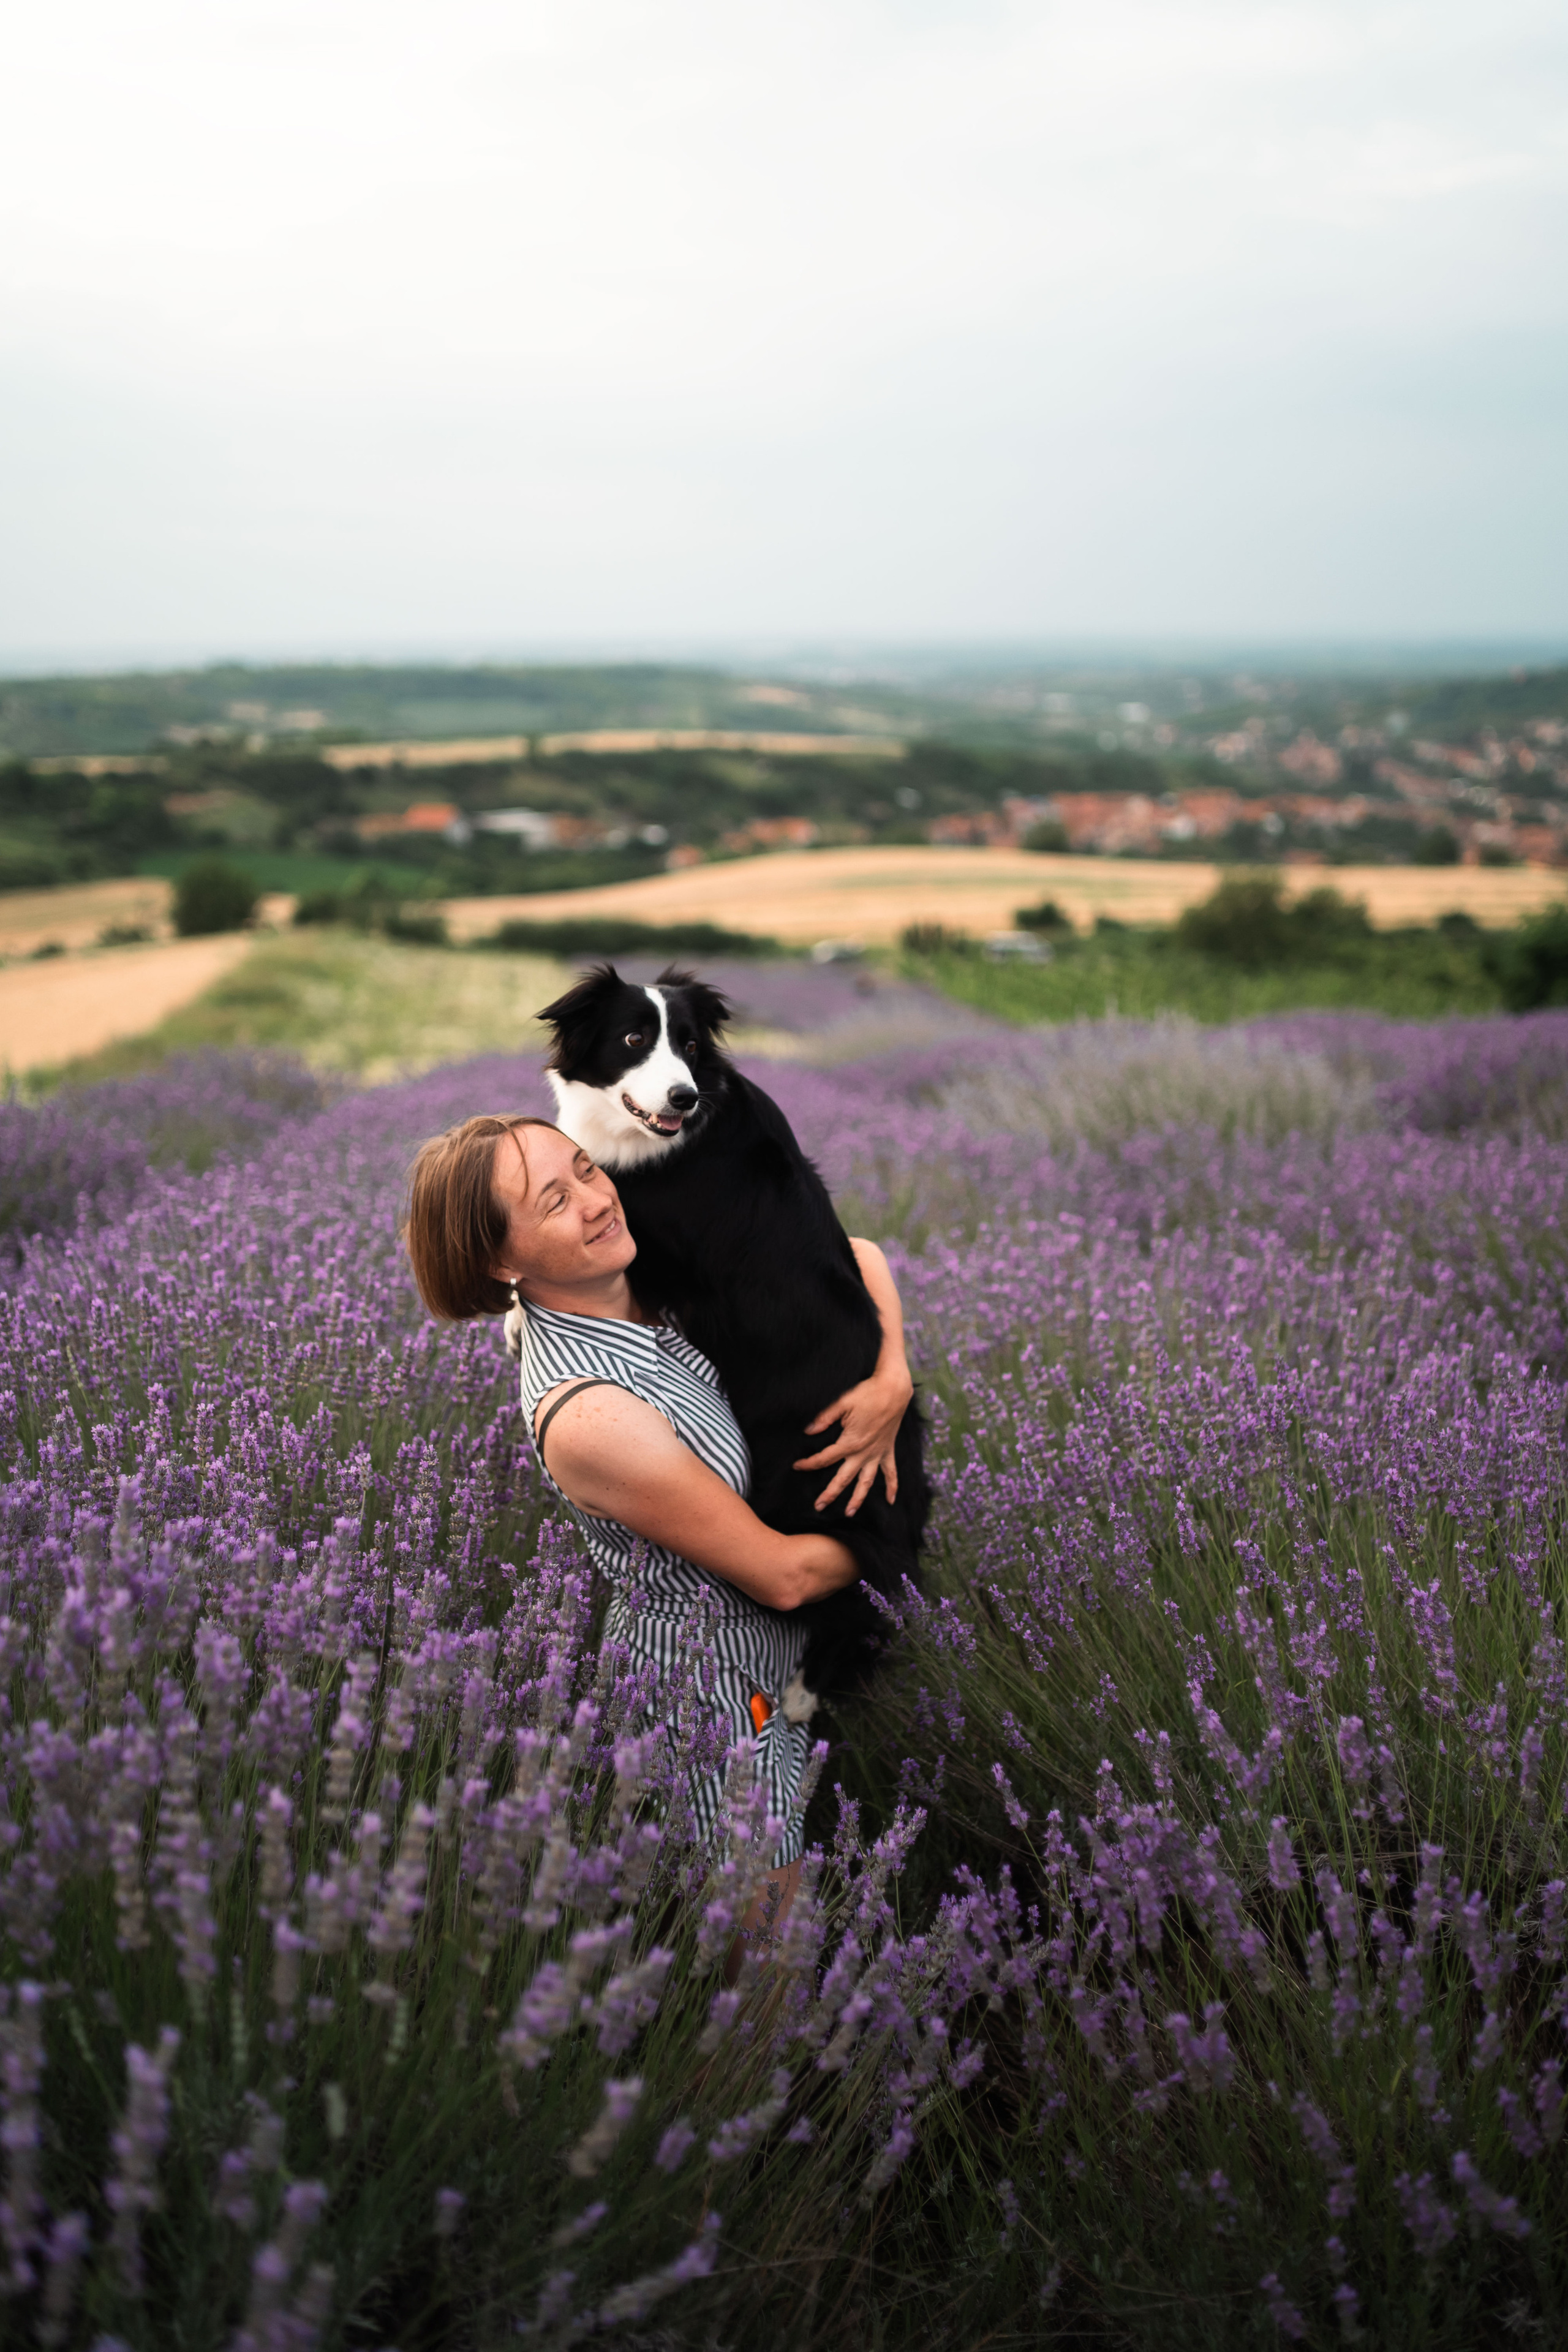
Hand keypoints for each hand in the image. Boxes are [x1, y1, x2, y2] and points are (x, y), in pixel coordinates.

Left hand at [794, 1360, 913, 1516]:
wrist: (894, 1389)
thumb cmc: (867, 1393)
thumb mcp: (842, 1403)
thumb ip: (824, 1418)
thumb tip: (808, 1431)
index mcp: (850, 1443)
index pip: (825, 1458)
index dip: (809, 1463)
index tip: (797, 1466)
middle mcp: (864, 1453)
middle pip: (843, 1478)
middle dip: (830, 1494)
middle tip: (819, 1506)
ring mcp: (877, 1454)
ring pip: (866, 1482)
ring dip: (858, 1499)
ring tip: (849, 1513)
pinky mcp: (888, 1451)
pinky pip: (891, 1473)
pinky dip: (892, 1487)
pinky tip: (891, 1500)